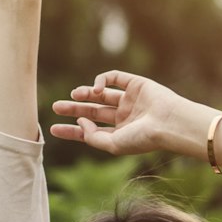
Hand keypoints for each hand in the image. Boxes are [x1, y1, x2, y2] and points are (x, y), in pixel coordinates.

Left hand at [50, 71, 189, 156]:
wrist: (168, 123)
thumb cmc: (143, 138)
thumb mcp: (113, 144)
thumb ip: (92, 136)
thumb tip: (80, 121)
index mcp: (120, 133)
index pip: (91, 131)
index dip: (72, 130)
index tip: (53, 128)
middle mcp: (124, 116)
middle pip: (92, 111)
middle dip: (74, 108)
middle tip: (55, 107)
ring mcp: (130, 100)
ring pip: (101, 94)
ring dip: (85, 93)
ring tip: (74, 95)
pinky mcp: (136, 84)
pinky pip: (114, 77)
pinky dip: (102, 80)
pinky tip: (96, 89)